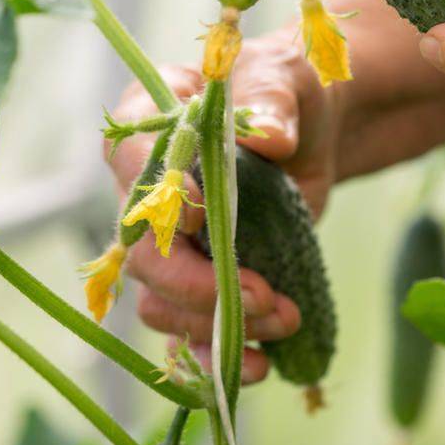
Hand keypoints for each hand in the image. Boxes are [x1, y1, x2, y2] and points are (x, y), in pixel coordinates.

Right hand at [106, 32, 338, 381]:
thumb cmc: (287, 87)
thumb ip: (273, 102)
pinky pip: (185, 331)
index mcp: (148, 122)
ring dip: (218, 323)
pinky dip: (215, 356)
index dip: (161, 198)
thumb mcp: (287, 77)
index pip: (130, 163)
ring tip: (285, 318)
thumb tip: (269, 137)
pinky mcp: (198, 278)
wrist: (314, 129)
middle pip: (142, 253)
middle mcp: (144, 189)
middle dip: (199, 286)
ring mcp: (168, 241)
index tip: (206, 214)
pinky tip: (257, 366)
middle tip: (266, 297)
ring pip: (160, 302)